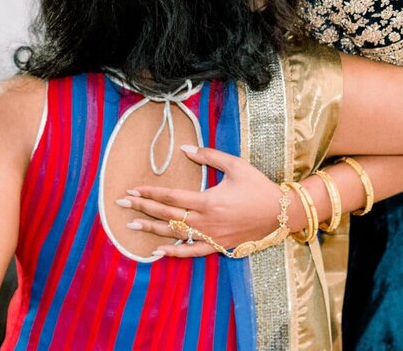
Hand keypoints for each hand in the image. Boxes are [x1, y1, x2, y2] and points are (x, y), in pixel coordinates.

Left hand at [121, 145, 285, 258]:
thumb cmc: (258, 187)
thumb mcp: (236, 165)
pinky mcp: (217, 247)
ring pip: (175, 234)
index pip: (171, 197)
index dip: (150, 193)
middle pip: (167, 214)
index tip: (133, 190)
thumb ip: (209, 156)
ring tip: (131, 226)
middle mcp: (206, 221)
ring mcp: (211, 236)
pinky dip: (174, 252)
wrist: (281, 213)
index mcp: (208, 200)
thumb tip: (184, 149)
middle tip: (121, 204)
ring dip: (152, 229)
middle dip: (142, 208)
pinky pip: (192, 252)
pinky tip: (157, 251)